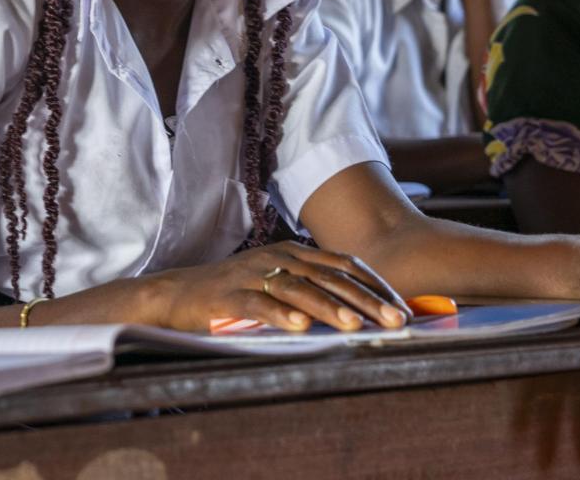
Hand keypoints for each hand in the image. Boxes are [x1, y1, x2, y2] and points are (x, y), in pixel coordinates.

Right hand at [150, 241, 410, 332]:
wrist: (177, 294)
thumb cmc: (233, 293)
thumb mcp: (276, 284)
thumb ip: (311, 290)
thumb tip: (359, 312)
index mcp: (292, 252)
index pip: (342, 264)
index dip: (375, 285)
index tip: (402, 308)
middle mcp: (276, 258)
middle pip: (328, 277)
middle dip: (365, 300)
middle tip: (395, 321)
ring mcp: (251, 275)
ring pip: (298, 289)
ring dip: (329, 307)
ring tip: (355, 325)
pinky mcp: (228, 296)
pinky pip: (258, 304)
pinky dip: (281, 315)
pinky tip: (301, 327)